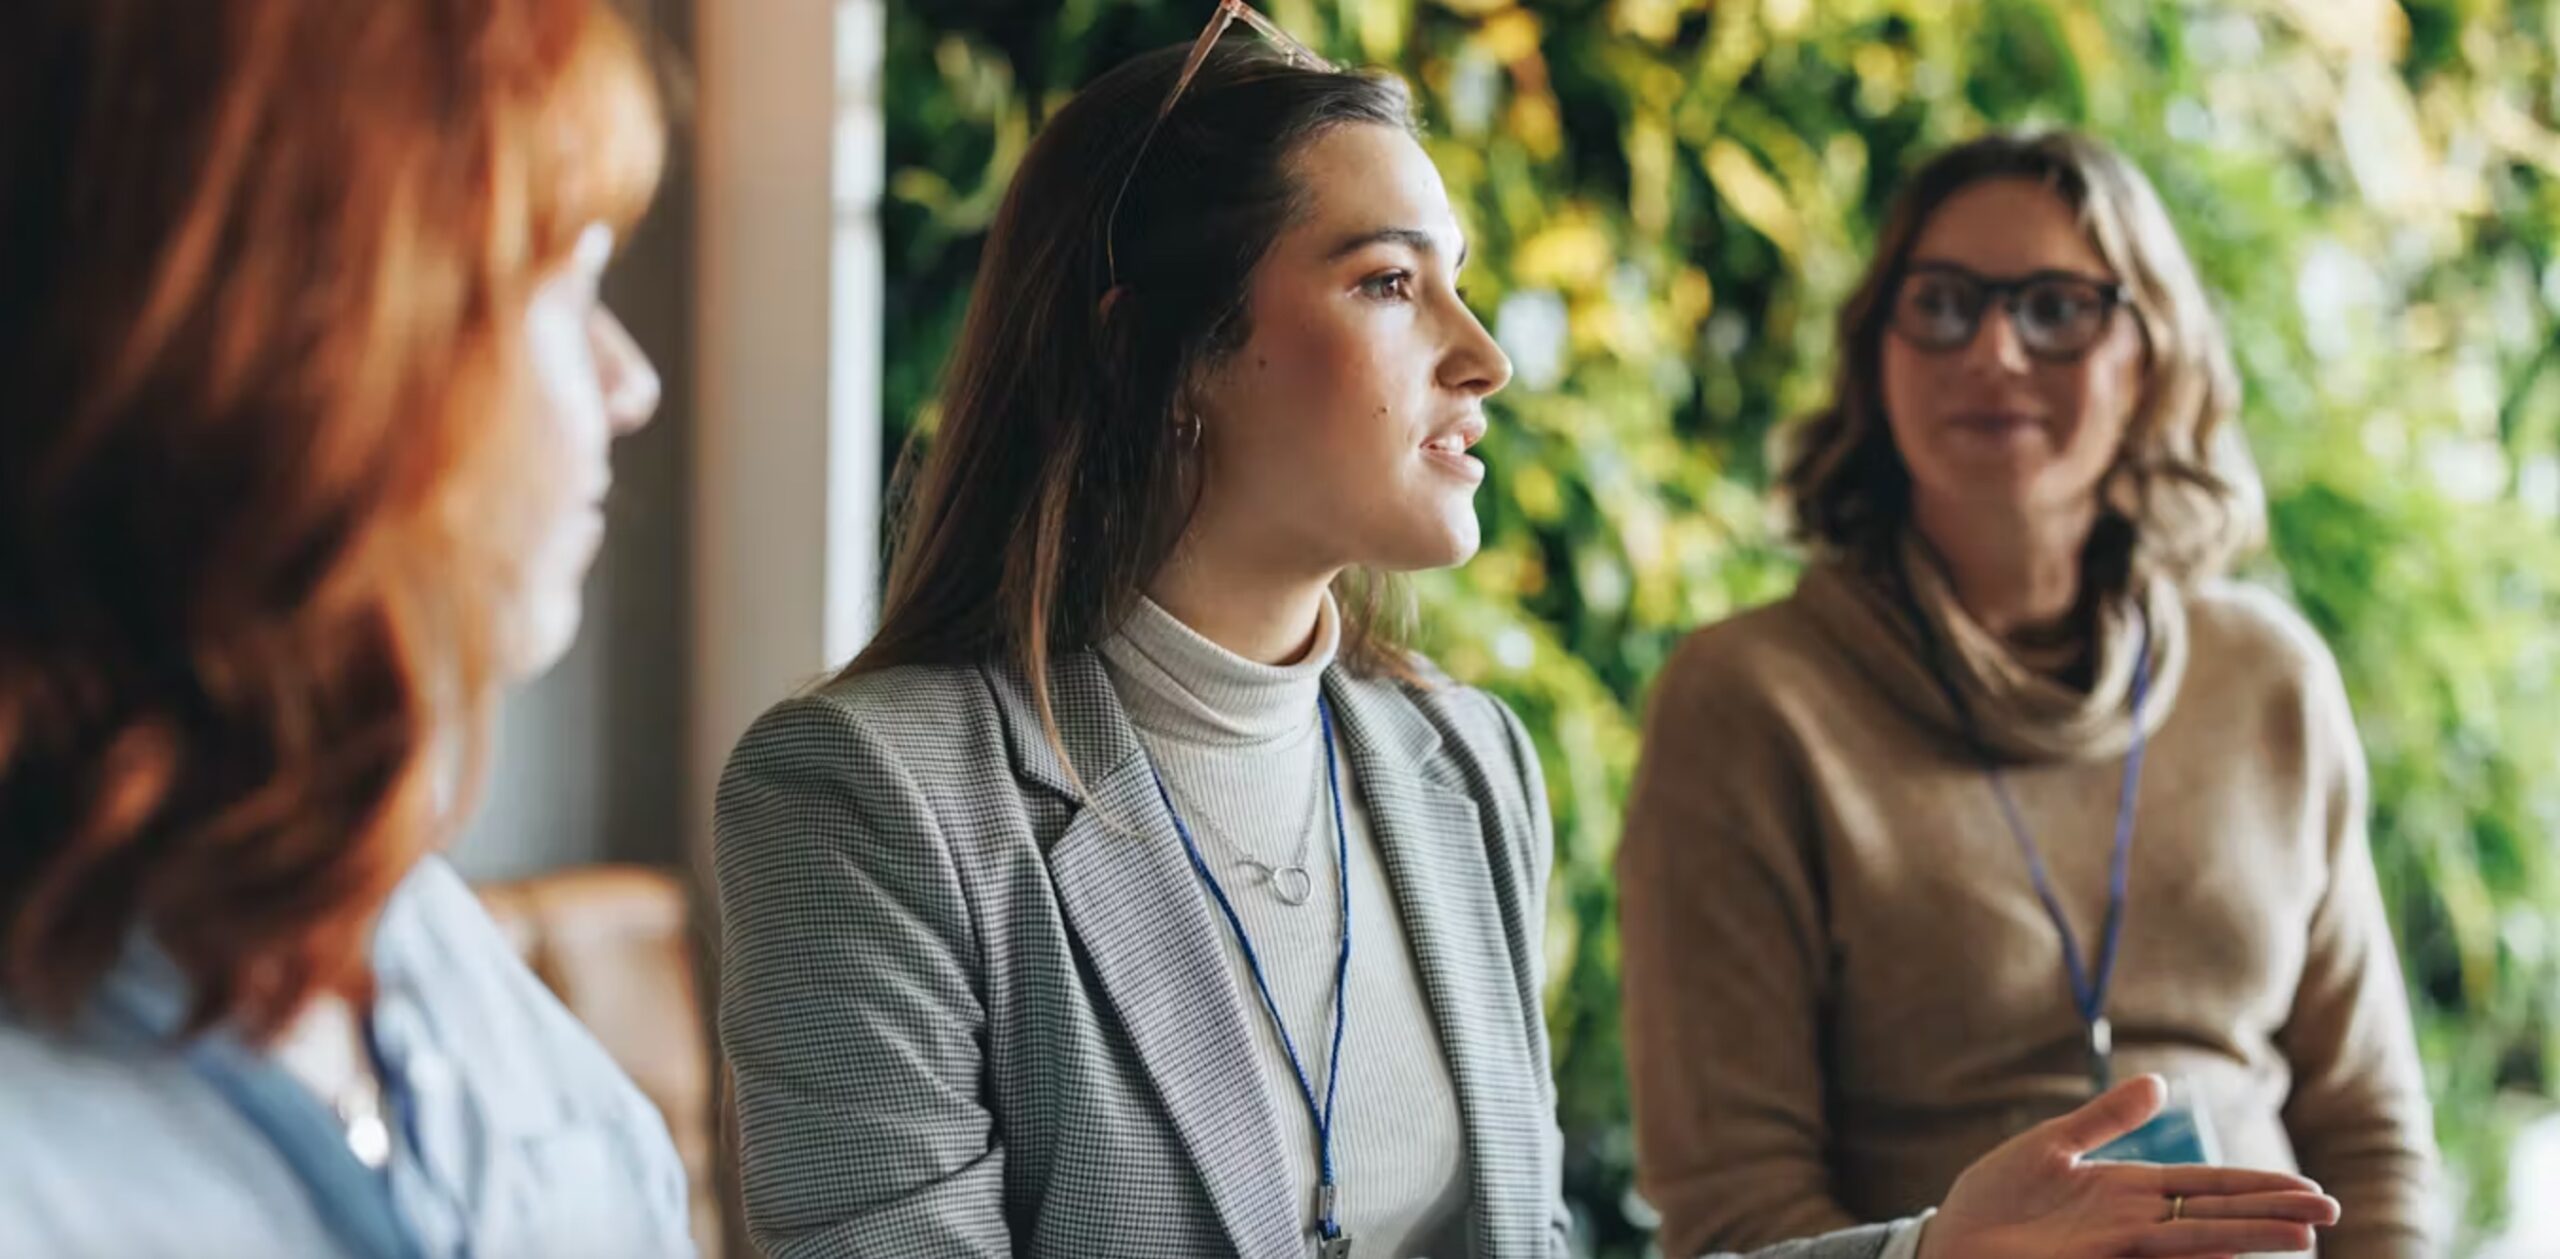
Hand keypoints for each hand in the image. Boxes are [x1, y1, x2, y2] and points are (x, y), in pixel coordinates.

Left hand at [1915, 1075, 2340, 1258]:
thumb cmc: (1995, 1199)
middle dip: (2271, 1214)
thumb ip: (2106, 1117)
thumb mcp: (2051, 1145)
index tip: (2310, 1191)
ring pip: (2196, 1240)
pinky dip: (2193, 1256)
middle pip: (2216, 1214)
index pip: (2208, 1186)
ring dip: (2246, 1239)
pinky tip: (2222, 1255)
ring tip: (2300, 1238)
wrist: (1948, 1241)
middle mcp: (2133, 1224)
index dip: (2257, 1187)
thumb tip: (2162, 1084)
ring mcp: (2116, 1247)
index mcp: (2129, 1192)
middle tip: (2331, 1216)